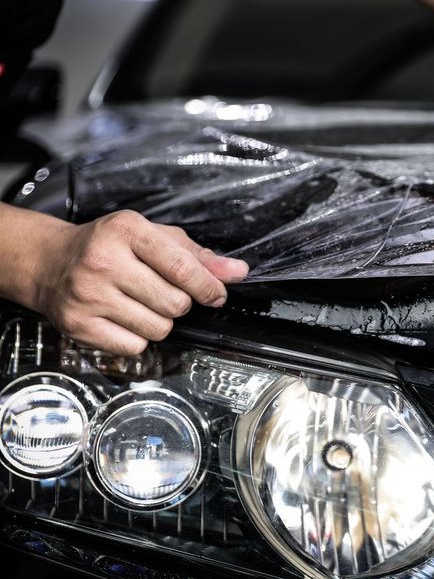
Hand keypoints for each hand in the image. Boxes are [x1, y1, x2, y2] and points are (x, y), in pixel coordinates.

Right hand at [29, 210, 247, 354]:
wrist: (49, 262)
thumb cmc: (108, 247)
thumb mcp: (152, 237)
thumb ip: (198, 256)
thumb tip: (238, 272)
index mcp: (126, 231)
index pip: (181, 267)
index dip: (208, 287)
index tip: (216, 295)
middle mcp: (103, 262)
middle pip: (175, 303)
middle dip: (181, 304)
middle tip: (164, 293)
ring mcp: (88, 295)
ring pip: (158, 329)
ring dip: (161, 322)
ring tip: (141, 304)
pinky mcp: (79, 325)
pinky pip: (135, 347)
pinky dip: (138, 338)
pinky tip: (124, 319)